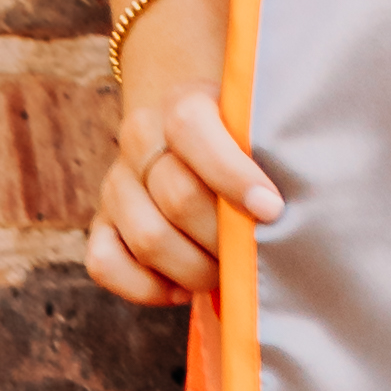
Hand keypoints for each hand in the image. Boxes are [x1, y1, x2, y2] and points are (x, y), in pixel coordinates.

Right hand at [85, 51, 282, 306]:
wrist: (190, 134)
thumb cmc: (244, 142)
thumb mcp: (257, 128)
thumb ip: (273, 150)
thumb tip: (291, 205)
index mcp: (183, 103)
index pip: (191, 129)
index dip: (232, 174)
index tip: (272, 210)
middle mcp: (141, 138)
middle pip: (177, 196)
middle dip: (222, 238)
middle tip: (251, 255)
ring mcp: (116, 183)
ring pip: (146, 237)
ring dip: (194, 268)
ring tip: (224, 273)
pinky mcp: (99, 225)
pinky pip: (105, 265)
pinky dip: (148, 288)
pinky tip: (182, 288)